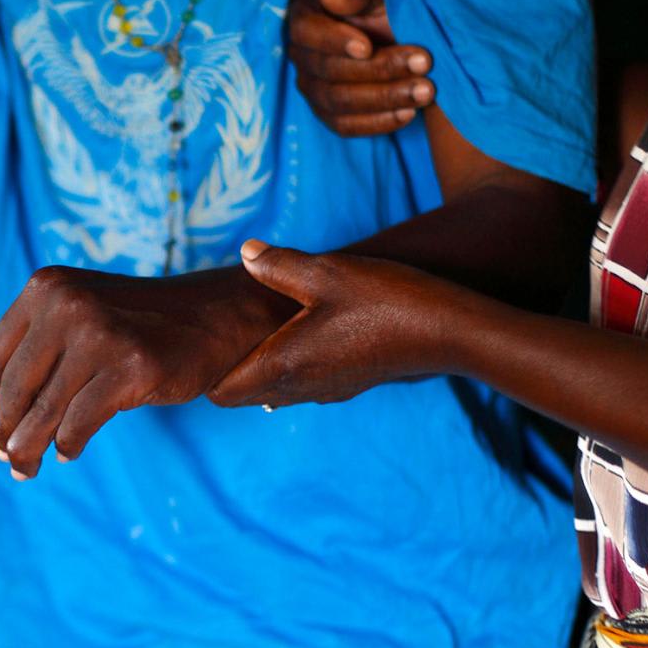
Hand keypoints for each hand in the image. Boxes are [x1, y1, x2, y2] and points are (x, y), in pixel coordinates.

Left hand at [0, 265, 294, 478]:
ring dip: (30, 449)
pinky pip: (79, 423)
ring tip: (28, 467)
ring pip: (43, 412)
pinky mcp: (132, 367)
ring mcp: (100, 334)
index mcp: (46, 288)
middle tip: (13, 460)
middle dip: (9, 431)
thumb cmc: (128, 323)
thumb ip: (1, 330)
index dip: (0, 396)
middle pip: (14, 388)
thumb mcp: (62, 318)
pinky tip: (69, 451)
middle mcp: (68, 304)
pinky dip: (68, 444)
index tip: (11, 421)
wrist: (210, 319)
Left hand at [207, 240, 461, 408]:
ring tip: (249, 333)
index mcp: (284, 365)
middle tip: (215, 336)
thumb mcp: (327, 272)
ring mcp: (326, 390)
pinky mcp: (348, 384)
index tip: (197, 345)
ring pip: (273, 391)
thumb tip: (244, 252)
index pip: (222, 392)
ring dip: (257, 368)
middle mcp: (301, 387)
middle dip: (223, 371)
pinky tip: (295, 335)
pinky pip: (302, 384)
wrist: (450, 331)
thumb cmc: (387, 300)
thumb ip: (278, 265)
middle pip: (241, 395)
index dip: (203, 371)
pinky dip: (286, 366)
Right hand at [287, 0, 435, 136]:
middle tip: (424, 64)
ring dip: (385, 99)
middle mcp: (300, 57)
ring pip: (339, 102)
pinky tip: (409, 113)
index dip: (334, 42)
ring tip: (424, 92)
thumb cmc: (381, 7)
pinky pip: (346, 126)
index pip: (307, 33)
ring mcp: (312, 89)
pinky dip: (378, 122)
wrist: (393, 35)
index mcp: (304, 19)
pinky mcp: (328, 114)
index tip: (368, 46)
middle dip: (379, 70)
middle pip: (329, 71)